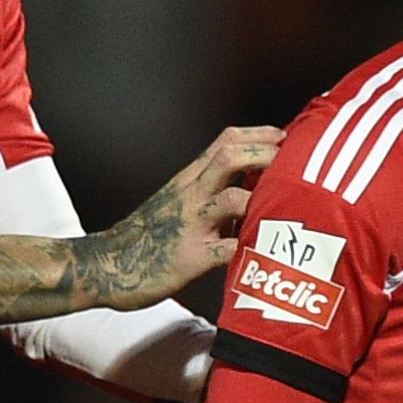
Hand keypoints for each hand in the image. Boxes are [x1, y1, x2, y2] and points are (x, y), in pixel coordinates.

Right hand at [76, 125, 282, 309]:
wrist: (104, 266)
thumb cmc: (146, 237)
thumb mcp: (175, 201)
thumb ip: (207, 189)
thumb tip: (249, 184)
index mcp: (189, 179)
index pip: (226, 141)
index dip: (260, 135)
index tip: (287, 138)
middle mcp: (191, 195)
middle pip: (232, 157)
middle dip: (268, 156)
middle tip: (299, 165)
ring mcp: (191, 225)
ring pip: (233, 198)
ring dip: (264, 201)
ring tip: (291, 208)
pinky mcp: (191, 258)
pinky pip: (228, 250)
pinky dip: (252, 250)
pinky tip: (273, 255)